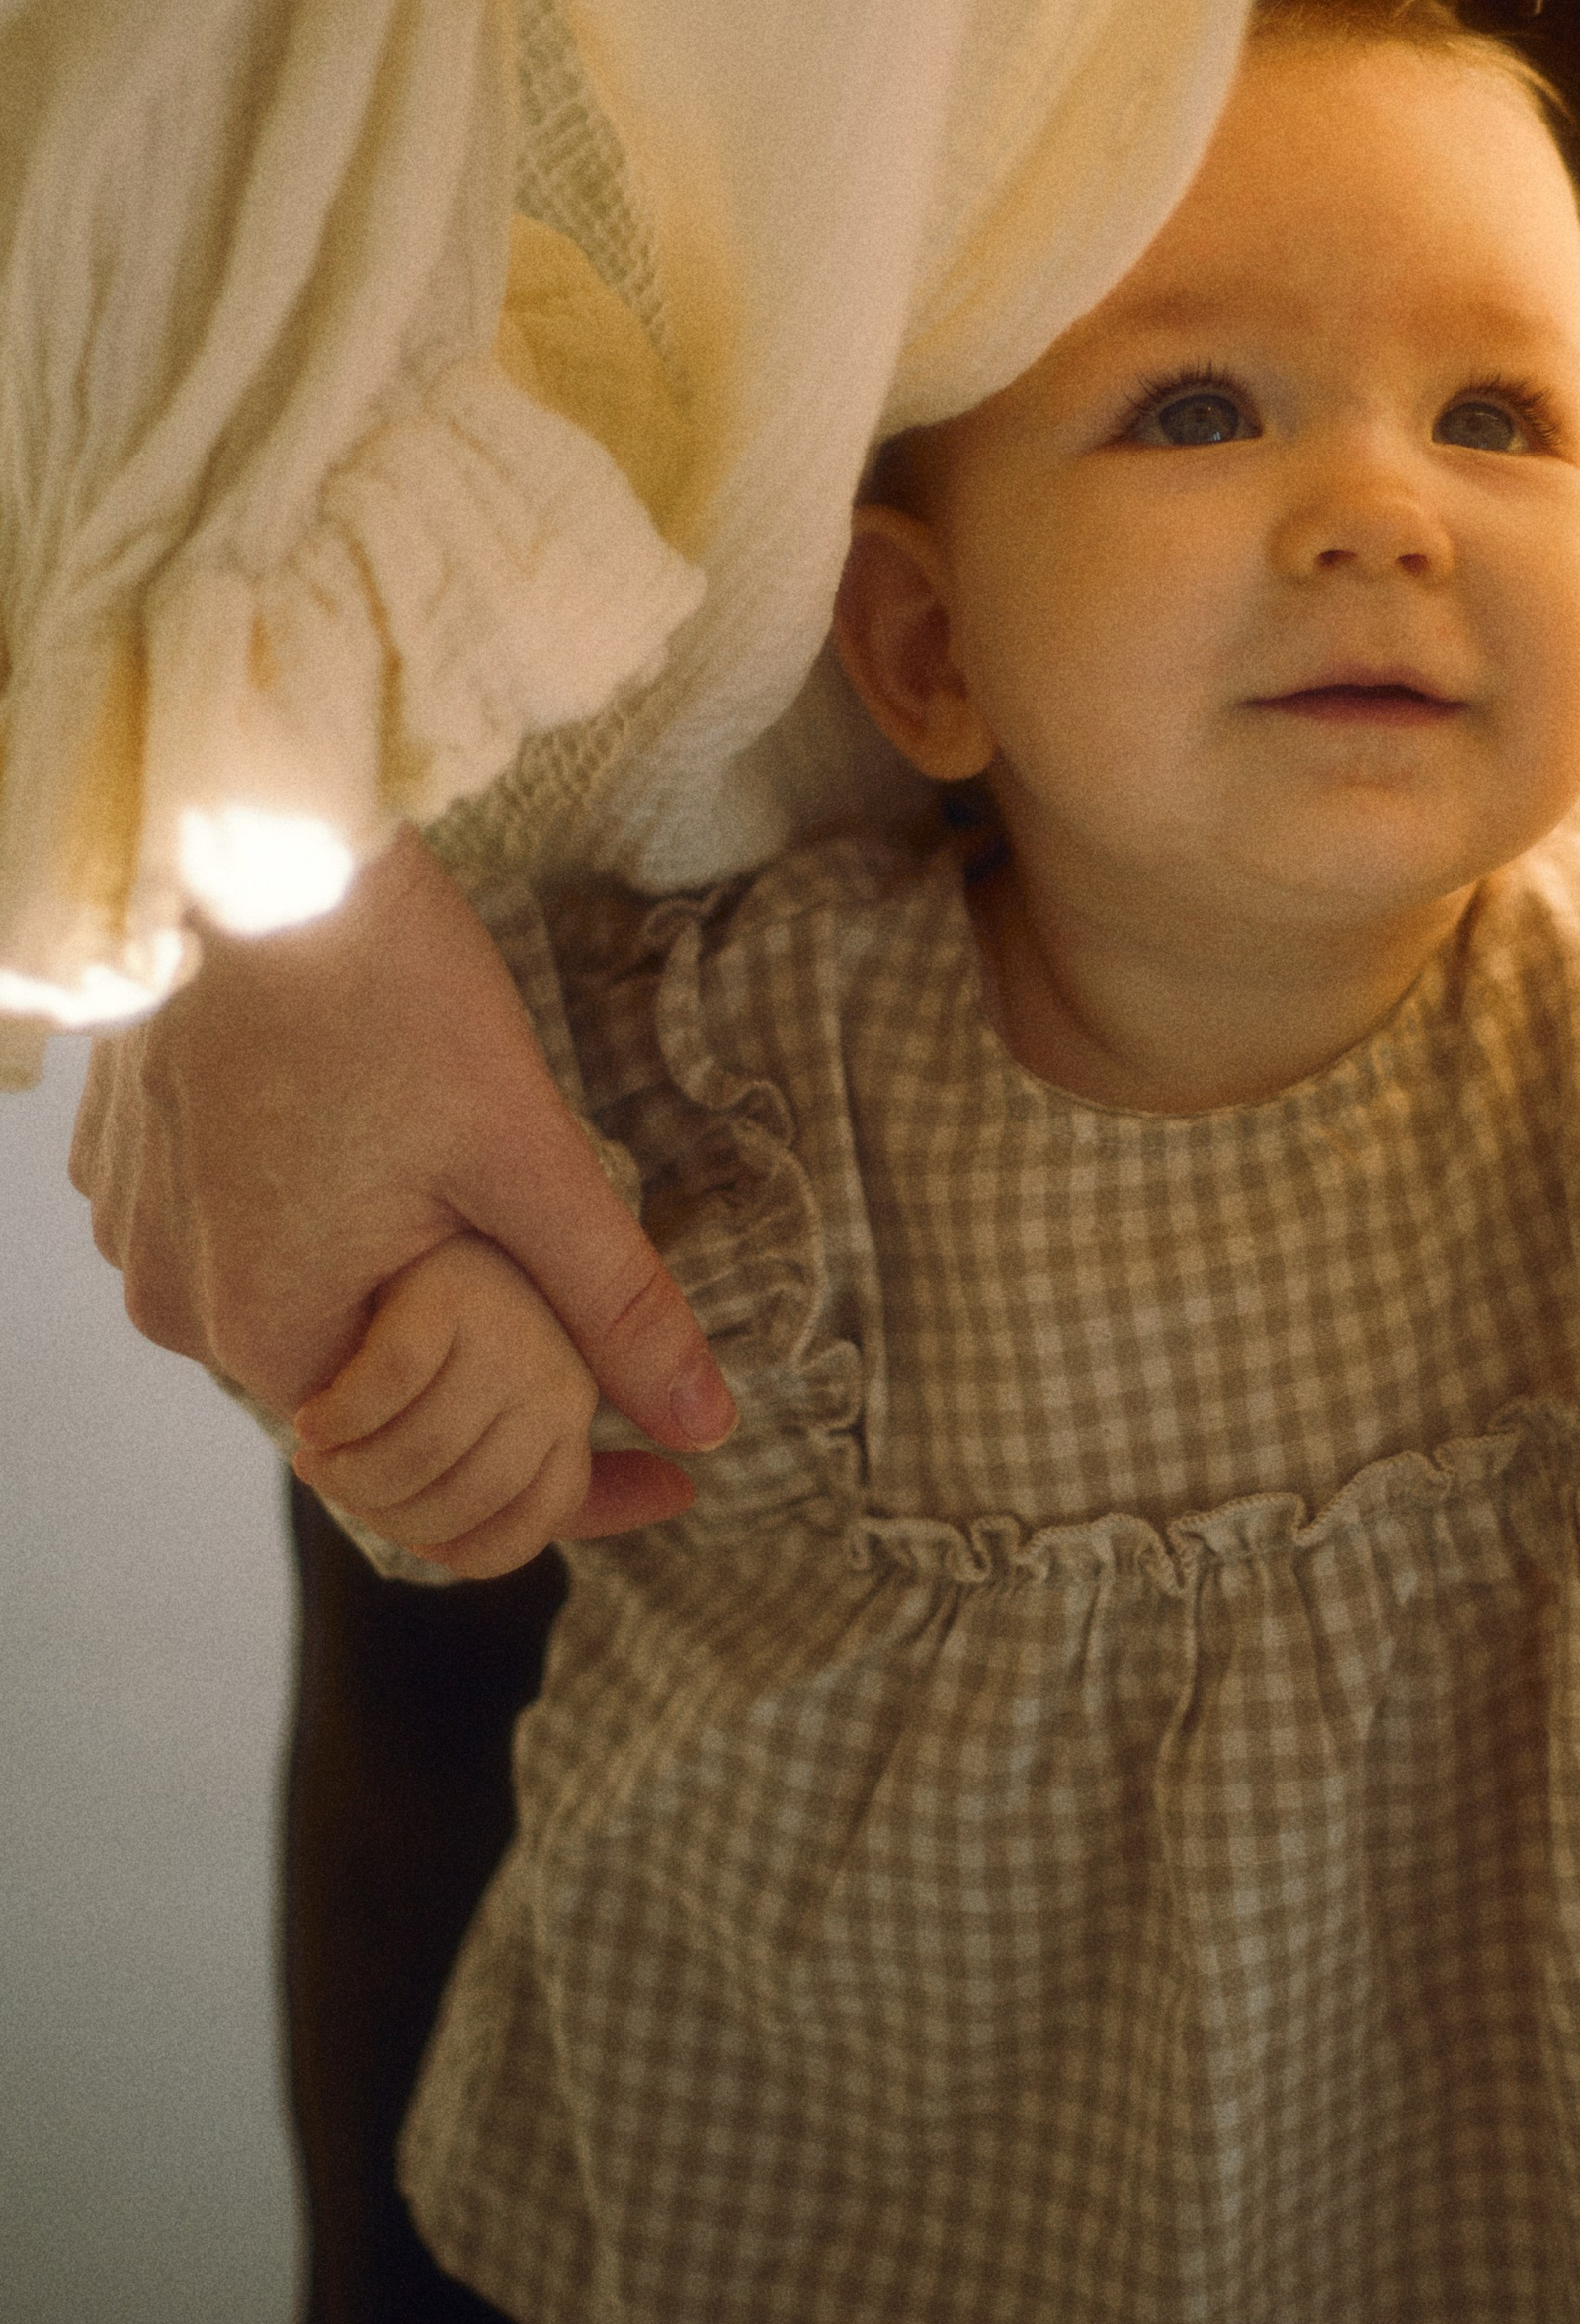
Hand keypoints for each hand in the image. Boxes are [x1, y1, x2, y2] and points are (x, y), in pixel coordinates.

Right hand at [71, 830, 731, 1517]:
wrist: (249, 830)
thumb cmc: (383, 982)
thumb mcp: (527, 1150)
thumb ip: (613, 1299)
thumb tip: (704, 1425)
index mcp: (275, 1335)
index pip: (431, 1481)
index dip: (568, 1492)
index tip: (672, 1481)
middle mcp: (185, 1314)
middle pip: (374, 1404)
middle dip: (491, 1382)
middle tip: (598, 1332)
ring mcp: (143, 1239)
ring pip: (315, 1319)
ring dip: (409, 1298)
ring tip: (495, 1228)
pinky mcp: (131, 1168)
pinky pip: (250, 1246)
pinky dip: (335, 1233)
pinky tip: (394, 1171)